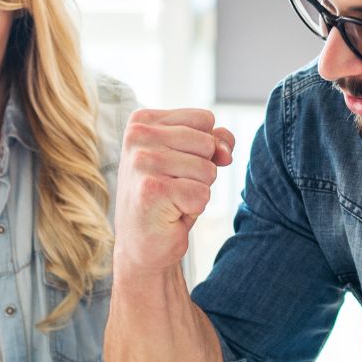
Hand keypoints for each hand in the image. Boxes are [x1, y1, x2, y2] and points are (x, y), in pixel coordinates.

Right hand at [112, 108, 234, 283]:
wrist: (142, 243)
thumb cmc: (167, 198)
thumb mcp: (191, 160)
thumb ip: (214, 142)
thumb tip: (224, 151)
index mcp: (142, 120)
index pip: (205, 119)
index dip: (204, 147)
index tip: (178, 167)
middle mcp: (137, 135)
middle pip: (207, 143)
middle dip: (201, 171)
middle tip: (174, 187)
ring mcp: (142, 162)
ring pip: (207, 170)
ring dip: (197, 191)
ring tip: (172, 200)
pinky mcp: (152, 190)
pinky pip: (202, 194)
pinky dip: (193, 208)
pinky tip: (170, 213)